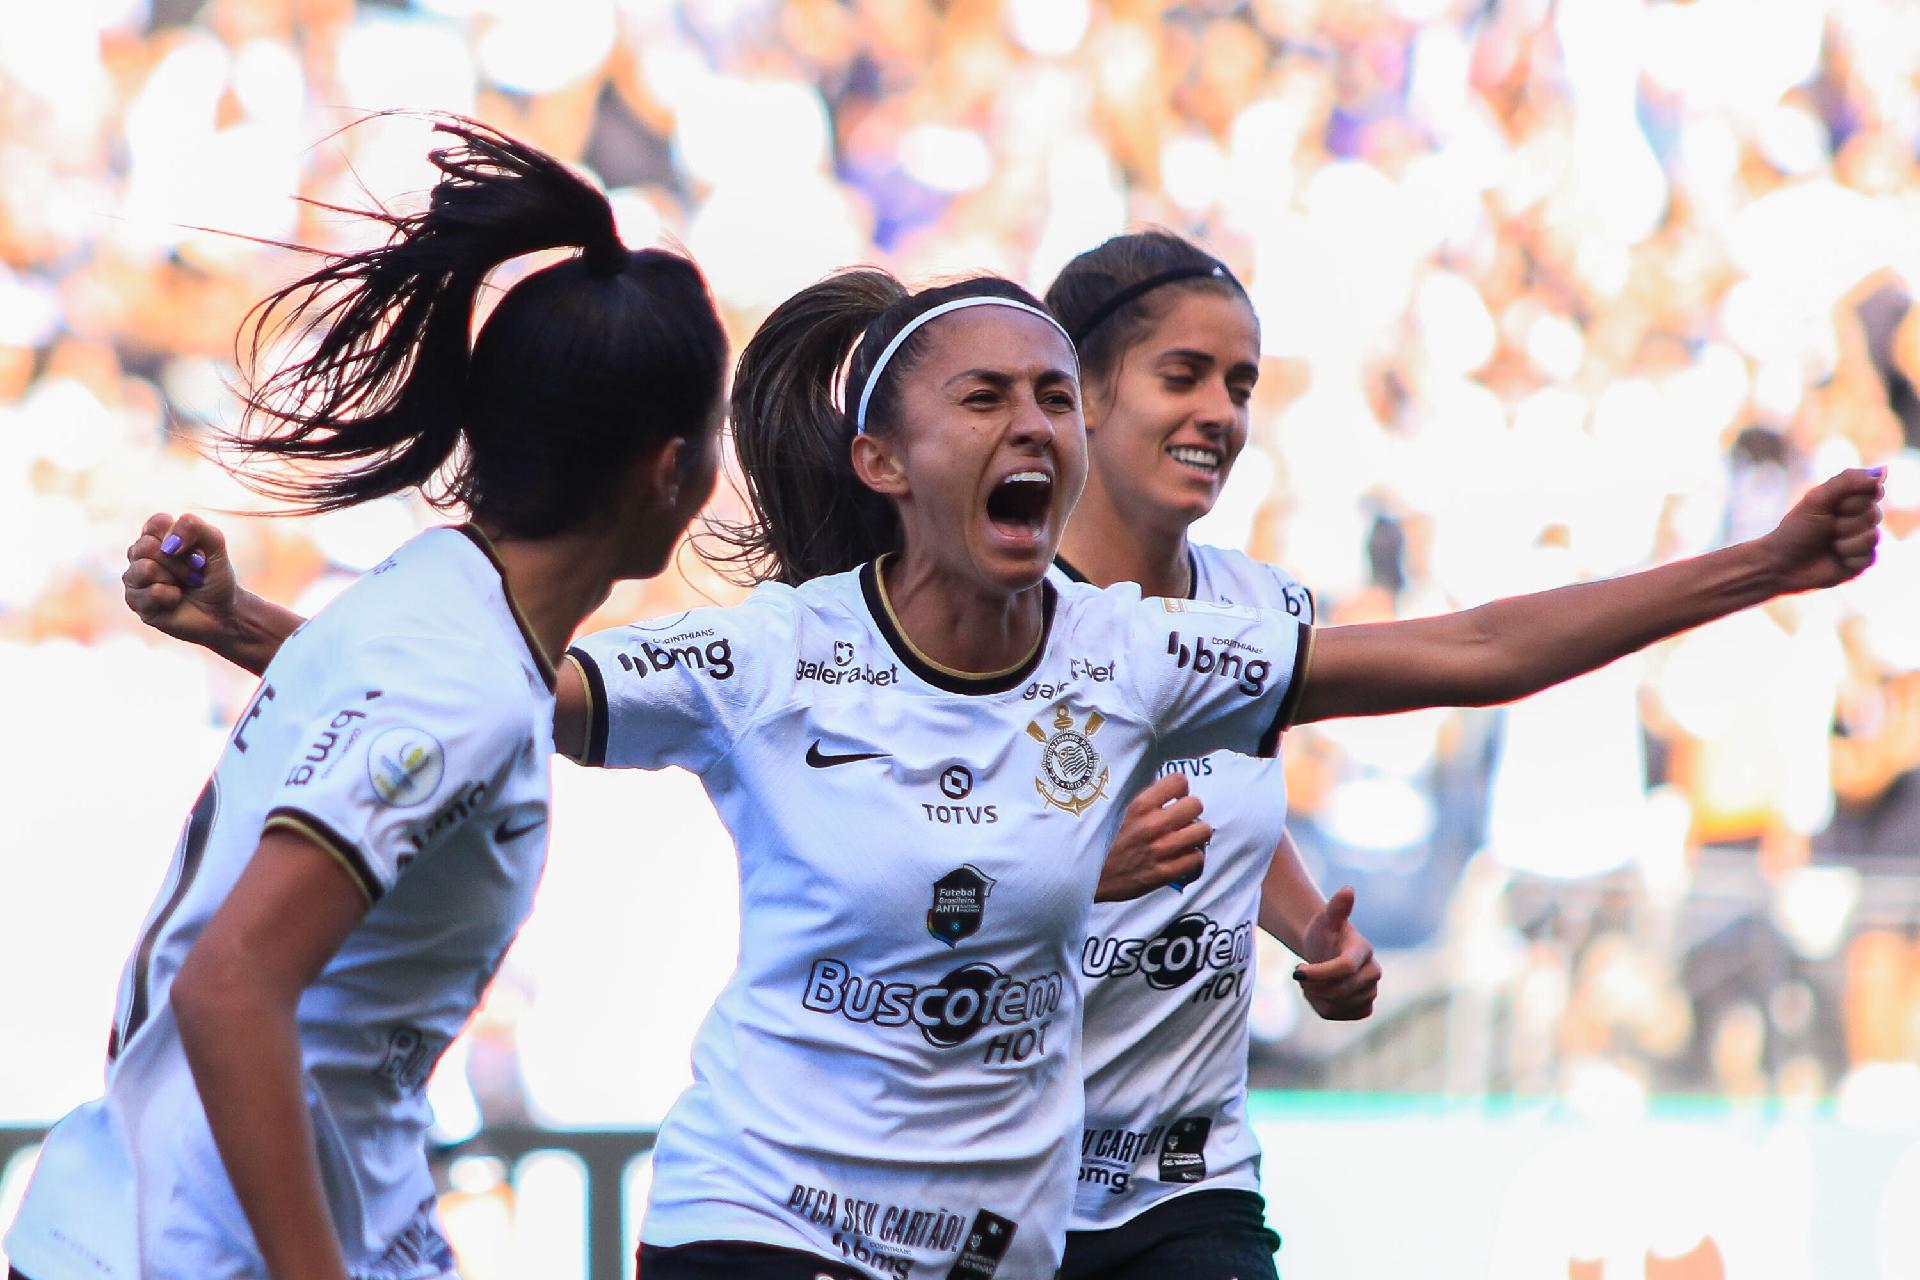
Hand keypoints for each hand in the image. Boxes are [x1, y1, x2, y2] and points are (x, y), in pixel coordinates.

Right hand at [124, 512, 241, 647]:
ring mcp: (134, 578)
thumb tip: (168, 543)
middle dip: (181, 562)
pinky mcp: (135, 602)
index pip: (157, 523)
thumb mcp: (215, 544)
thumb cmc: (215, 577)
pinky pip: (153, 592)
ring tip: (184, 586)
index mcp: (157, 536)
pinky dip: (173, 597)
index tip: (198, 552)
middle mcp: (140, 554)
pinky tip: (175, 600)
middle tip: (195, 573)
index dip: (181, 537)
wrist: (222, 612)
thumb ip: (194, 526)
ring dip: (176, 578)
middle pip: (148, 545)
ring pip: (146, 568)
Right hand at [1094, 773, 1210, 900]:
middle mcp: (1152, 825)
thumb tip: (1168, 792)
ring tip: (1186, 838)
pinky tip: (1183, 857)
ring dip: (1196, 834)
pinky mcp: (1164, 873)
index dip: (1180, 789)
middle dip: (1191, 811)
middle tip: (1182, 819)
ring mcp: (1160, 850)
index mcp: (1139, 806)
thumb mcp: (1119, 813)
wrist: (1089, 877)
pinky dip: (1193, 858)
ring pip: (1203, 831)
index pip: (1179, 781)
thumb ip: (1144, 802)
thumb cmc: (1104, 844)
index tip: (1175, 798)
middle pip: (1196, 805)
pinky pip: (1196, 858)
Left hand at [1293, 886, 1378, 1020]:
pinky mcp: (1364, 1007)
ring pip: (1337, 1005)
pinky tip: (1319, 994)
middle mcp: (1373, 973)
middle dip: (1314, 985)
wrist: (1327, 950)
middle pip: (1339, 991)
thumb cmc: (1325, 932)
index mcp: (1364, 951)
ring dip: (1315, 996)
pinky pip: (1338, 1015)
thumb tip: (1348, 889)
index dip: (1319, 973)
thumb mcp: (1326, 918)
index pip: (1344, 969)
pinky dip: (1323, 1007)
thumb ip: (1336, 907)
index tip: (1296, 971)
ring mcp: (1371, 992)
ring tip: (1311, 982)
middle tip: (1300, 974)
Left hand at [1758, 467, 1884, 593]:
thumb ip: (1847, 481)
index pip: (1873, 490)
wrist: (1780, 565)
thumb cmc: (1795, 530)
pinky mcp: (1863, 561)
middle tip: (1825, 528)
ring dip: (1845, 542)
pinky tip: (1835, 558)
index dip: (1852, 501)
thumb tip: (1883, 471)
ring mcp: (1863, 539)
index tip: (1833, 507)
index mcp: (1850, 499)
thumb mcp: (1817, 500)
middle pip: (1873, 514)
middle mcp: (1860, 517)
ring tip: (1829, 544)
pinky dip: (1848, 557)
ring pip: (1873, 536)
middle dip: (1844, 523)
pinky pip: (1870, 556)